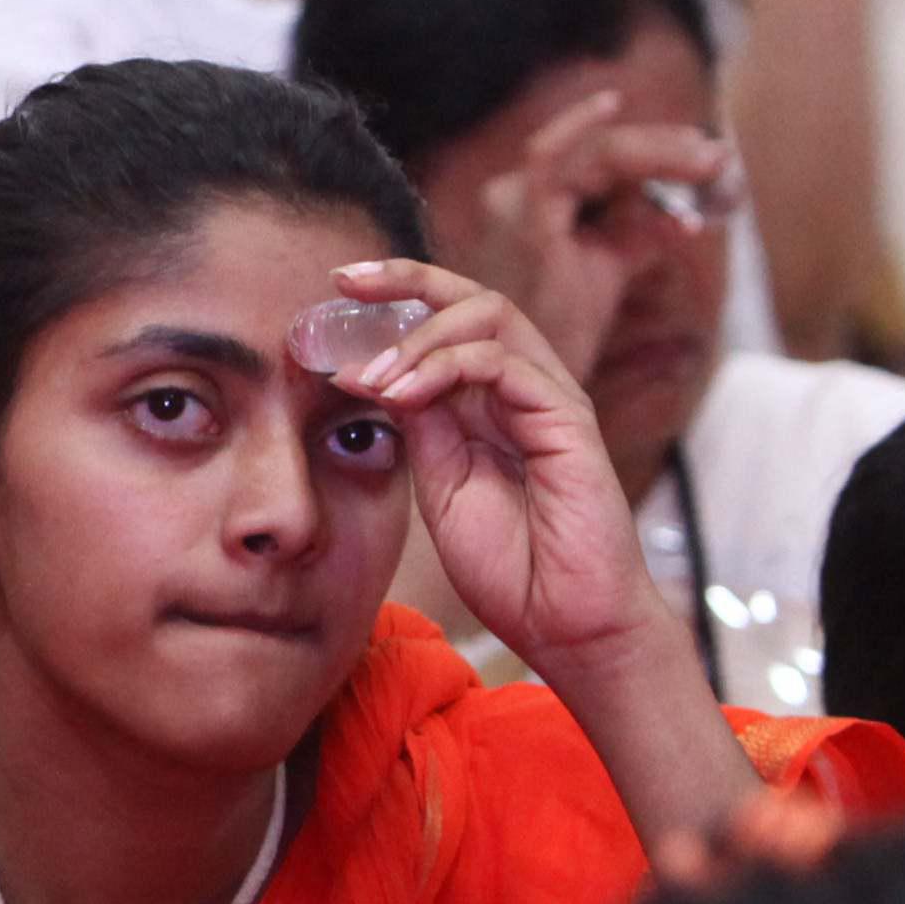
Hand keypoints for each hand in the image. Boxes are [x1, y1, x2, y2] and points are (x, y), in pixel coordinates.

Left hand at [312, 257, 656, 682]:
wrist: (566, 624)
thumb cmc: (511, 564)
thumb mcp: (442, 483)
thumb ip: (420, 425)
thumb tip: (369, 372)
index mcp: (490, 400)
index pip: (448, 318)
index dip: (397, 292)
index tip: (337, 285)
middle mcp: (524, 388)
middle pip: (472, 297)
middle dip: (406, 279)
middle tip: (345, 286)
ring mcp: (550, 399)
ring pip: (490, 316)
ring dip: (418, 337)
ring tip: (373, 378)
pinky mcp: (568, 420)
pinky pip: (505, 365)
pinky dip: (445, 367)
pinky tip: (402, 393)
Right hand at [438, 81, 737, 395]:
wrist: (521, 383)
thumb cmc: (555, 333)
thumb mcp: (604, 270)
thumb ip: (636, 233)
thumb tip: (683, 212)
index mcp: (532, 203)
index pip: (602, 161)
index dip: (660, 156)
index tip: (711, 165)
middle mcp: (515, 194)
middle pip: (603, 151)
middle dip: (668, 150)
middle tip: (721, 160)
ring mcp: (515, 203)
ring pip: (594, 153)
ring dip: (655, 151)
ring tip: (708, 160)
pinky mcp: (524, 221)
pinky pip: (552, 159)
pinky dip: (580, 127)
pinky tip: (611, 104)